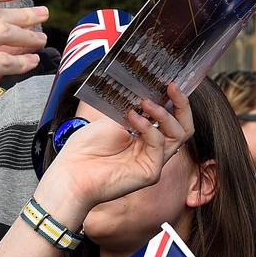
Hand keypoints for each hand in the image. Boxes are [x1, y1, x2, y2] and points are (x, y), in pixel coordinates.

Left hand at [36, 83, 192, 221]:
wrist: (71, 174)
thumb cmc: (85, 150)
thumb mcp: (112, 120)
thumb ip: (134, 109)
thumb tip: (149, 92)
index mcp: (145, 137)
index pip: (172, 119)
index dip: (176, 101)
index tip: (170, 83)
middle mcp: (153, 149)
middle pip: (184, 127)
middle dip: (182, 105)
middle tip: (172, 87)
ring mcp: (154, 161)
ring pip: (178, 135)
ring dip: (163, 114)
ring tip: (144, 102)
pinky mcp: (150, 172)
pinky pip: (158, 145)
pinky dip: (147, 128)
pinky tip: (132, 117)